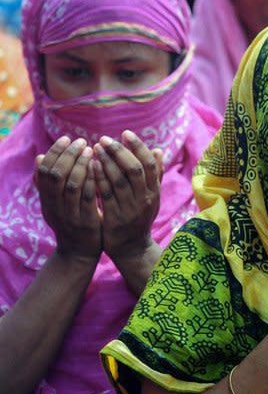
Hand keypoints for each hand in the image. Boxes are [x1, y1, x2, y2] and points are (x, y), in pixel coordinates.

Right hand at [34, 136, 100, 262]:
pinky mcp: (86, 223)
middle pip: (56, 176)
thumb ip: (49, 184)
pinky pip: (88, 199)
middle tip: (81, 141)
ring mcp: (70, 216)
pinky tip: (100, 169)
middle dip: (68, 155)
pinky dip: (93, 182)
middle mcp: (55, 207)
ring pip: (72, 186)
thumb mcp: (55, 204)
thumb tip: (40, 156)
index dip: (55, 153)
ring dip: (81, 165)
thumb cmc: (71, 222)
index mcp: (46, 201)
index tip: (66, 138)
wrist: (79, 254)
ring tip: (91, 150)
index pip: (44, 171)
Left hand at [92, 131, 162, 262]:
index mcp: (154, 191)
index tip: (125, 133)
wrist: (132, 247)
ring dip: (106, 162)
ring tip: (94, 148)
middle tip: (104, 139)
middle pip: (134, 169)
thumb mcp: (152, 196)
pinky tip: (90, 167)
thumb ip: (155, 175)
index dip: (138, 147)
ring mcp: (131, 209)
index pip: (149, 164)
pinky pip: (106, 195)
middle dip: (119, 151)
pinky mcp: (115, 218)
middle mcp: (145, 199)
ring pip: (119, 181)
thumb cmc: (140, 217)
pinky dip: (98, 178)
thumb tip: (158, 150)